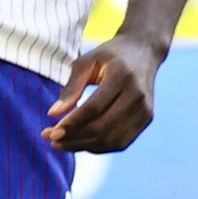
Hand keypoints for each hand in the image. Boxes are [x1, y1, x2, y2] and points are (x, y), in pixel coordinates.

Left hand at [44, 33, 163, 152]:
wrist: (144, 51)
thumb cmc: (110, 55)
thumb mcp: (87, 62)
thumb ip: (71, 87)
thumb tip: (53, 114)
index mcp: (122, 75)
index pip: (94, 107)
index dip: (71, 123)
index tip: (50, 132)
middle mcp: (137, 95)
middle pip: (103, 128)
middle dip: (74, 138)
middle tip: (51, 139)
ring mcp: (145, 109)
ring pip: (112, 140)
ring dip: (85, 146)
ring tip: (63, 143)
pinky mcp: (147, 118)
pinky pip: (121, 142)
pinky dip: (99, 147)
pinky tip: (82, 141)